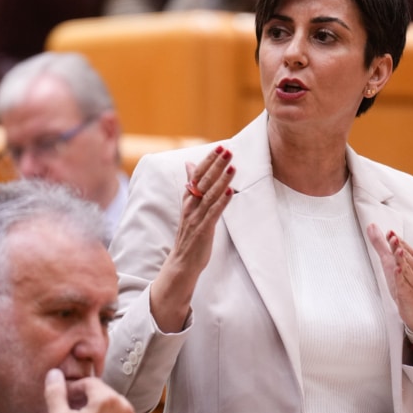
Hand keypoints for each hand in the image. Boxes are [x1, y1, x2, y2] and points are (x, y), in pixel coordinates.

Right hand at [44, 370, 138, 412]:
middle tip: (73, 411)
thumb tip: (54, 373)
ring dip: (99, 411)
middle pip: (102, 394)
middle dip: (87, 399)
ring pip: (113, 407)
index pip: (89, 383)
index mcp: (107, 399)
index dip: (75, 389)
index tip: (65, 399)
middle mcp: (125, 406)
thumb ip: (56, 392)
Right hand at [149, 145, 235, 332]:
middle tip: (227, 150)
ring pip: (209, 195)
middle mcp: (191, 207)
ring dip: (221, 179)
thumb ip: (191, 186)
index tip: (219, 147)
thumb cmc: (189, 236)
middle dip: (216, 165)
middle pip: (203, 181)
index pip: (196, 175)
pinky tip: (229, 191)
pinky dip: (221, 202)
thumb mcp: (189, 208)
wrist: (181, 265)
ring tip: (232, 165)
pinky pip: (213, 214)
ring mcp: (196, 218)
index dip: (208, 161)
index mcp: (188, 201)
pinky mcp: (203, 231)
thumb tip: (189, 164)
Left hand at [367, 224, 412, 333]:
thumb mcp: (390, 263)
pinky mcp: (408, 295)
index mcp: (411, 263)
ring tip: (397, 250)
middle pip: (408, 257)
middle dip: (400, 246)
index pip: (406, 249)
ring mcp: (412, 283)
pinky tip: (397, 270)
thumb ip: (381, 246)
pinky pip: (405, 285)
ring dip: (402, 259)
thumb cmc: (405, 285)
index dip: (398, 241)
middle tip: (392, 237)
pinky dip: (401, 278)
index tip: (390, 232)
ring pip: (408, 269)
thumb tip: (371, 226)